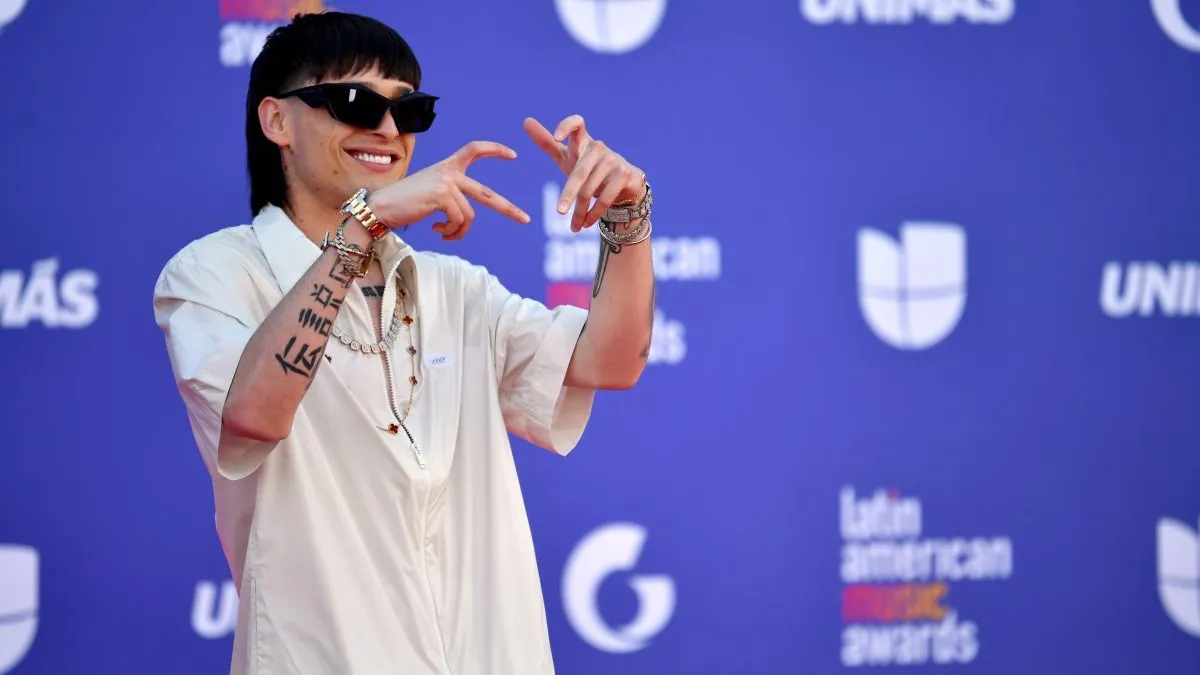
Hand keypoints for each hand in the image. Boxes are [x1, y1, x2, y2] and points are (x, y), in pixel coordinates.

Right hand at [366, 141, 530, 240]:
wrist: (380, 207)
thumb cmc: (402, 204)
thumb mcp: (430, 194)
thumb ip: (451, 198)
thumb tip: (467, 219)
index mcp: (446, 167)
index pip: (473, 149)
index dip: (494, 149)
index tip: (513, 154)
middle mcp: (448, 172)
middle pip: (486, 193)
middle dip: (508, 209)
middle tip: (526, 219)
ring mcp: (446, 183)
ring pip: (469, 216)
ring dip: (458, 231)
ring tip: (444, 233)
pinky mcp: (442, 196)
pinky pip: (459, 221)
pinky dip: (451, 232)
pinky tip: (437, 230)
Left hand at [524, 115, 644, 232]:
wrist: (625, 186)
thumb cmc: (589, 169)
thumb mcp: (567, 158)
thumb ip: (547, 142)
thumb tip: (526, 121)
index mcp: (583, 141)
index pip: (577, 124)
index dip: (567, 127)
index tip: (557, 138)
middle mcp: (599, 148)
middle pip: (578, 173)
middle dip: (568, 195)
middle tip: (558, 212)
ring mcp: (613, 160)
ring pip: (590, 190)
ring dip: (580, 212)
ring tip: (574, 228)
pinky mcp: (624, 174)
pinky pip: (605, 198)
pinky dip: (594, 214)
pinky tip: (586, 224)